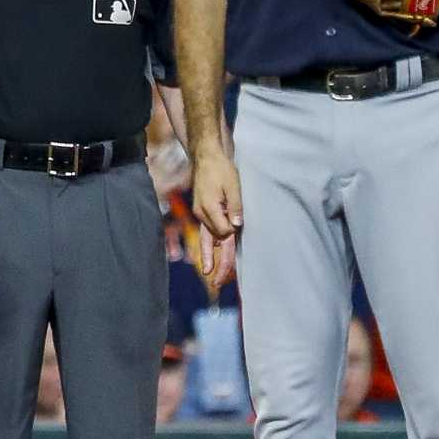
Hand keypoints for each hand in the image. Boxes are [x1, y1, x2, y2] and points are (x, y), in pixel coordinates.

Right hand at [189, 150, 241, 288]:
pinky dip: (209, 245)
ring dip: (210, 257)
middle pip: (212, 243)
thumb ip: (235, 206)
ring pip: (207, 240)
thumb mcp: (233, 185)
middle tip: (217, 282)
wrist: (206, 156)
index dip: (232, 234)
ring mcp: (201, 214)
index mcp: (210, 209)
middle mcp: (203, 215)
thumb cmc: (221, 169)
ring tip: (210, 274)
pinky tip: (211, 254)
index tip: (237, 226)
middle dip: (217, 262)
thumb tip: (236, 226)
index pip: (224, 232)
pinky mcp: (203, 211)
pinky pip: (206, 232)